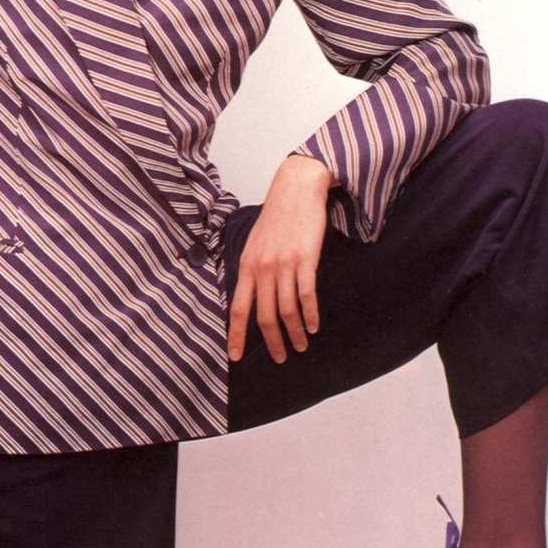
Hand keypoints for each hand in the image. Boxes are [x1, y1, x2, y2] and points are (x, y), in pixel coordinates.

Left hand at [227, 155, 332, 364]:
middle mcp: (262, 268)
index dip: (236, 335)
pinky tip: (314, 326)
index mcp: (247, 265)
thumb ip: (252, 270)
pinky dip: (310, 316)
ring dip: (294, 333)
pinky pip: (306, 296)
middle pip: (263, 316)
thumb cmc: (277, 217)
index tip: (234, 356)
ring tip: (300, 346)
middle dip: (272, 342)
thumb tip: (250, 297)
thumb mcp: (255, 243)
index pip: (238, 308)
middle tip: (280, 358)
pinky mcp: (305, 259)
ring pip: (286, 310)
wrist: (295, 190)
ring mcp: (283, 264)